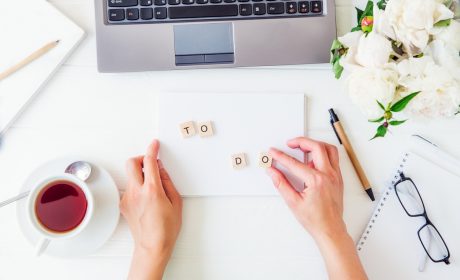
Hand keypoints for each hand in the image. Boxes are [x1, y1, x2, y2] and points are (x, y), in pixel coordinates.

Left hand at [121, 140, 181, 279]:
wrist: (152, 246)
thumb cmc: (166, 229)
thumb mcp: (176, 202)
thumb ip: (168, 182)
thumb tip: (161, 170)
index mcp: (152, 190)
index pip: (149, 162)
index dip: (152, 149)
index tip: (154, 144)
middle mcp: (136, 192)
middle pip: (131, 163)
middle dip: (140, 158)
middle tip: (150, 163)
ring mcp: (127, 198)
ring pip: (130, 176)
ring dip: (140, 175)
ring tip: (152, 187)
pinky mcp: (123, 205)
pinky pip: (129, 189)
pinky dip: (137, 187)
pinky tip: (146, 199)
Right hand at [267, 137, 343, 238]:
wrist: (330, 229)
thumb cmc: (315, 219)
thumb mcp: (293, 202)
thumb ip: (281, 183)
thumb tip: (272, 172)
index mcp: (316, 181)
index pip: (294, 163)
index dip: (281, 156)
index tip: (273, 152)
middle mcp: (328, 175)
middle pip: (316, 147)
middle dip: (301, 141)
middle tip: (290, 143)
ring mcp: (335, 176)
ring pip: (329, 149)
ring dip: (315, 144)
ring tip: (303, 147)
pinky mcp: (338, 178)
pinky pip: (333, 159)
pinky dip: (322, 154)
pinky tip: (312, 160)